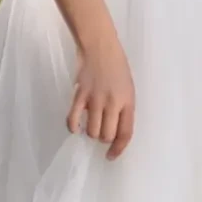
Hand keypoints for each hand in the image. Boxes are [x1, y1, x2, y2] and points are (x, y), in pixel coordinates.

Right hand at [68, 37, 134, 158]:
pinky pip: (73, 119)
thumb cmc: (117, 66)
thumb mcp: (128, 87)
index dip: (118, 148)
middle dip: (103, 138)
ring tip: (90, 125)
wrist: (100, 46)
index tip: (111, 156)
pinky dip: (73, 127)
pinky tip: (75, 127)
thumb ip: (123, 108)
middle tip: (101, 131)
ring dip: (90, 132)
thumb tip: (114, 129)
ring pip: (92, 131)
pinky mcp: (79, 94)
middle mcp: (112, 103)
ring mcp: (95, 99)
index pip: (125, 133)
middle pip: (107, 135)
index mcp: (128, 101)